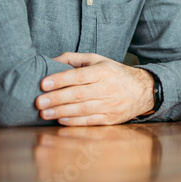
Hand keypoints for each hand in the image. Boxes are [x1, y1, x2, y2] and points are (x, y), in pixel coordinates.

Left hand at [35, 53, 154, 125]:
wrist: (142, 90)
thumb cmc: (114, 73)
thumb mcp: (98, 60)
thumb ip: (74, 59)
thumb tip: (51, 61)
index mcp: (103, 71)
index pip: (79, 76)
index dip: (60, 80)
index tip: (43, 84)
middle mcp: (107, 88)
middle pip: (78, 94)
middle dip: (56, 98)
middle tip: (38, 102)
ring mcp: (109, 105)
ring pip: (82, 109)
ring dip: (61, 112)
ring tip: (44, 113)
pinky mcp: (110, 118)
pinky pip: (89, 121)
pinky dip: (74, 122)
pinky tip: (61, 120)